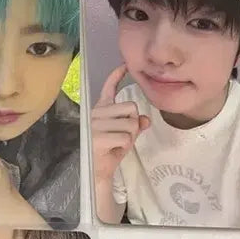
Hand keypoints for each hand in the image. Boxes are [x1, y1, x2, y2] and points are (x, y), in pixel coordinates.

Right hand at [91, 64, 150, 219]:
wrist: (98, 172)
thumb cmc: (110, 151)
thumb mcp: (126, 135)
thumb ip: (135, 123)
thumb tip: (145, 120)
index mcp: (100, 110)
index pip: (109, 89)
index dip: (117, 76)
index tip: (124, 65)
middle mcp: (95, 114)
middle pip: (131, 107)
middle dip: (133, 124)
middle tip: (121, 137)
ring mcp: (94, 125)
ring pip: (131, 123)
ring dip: (130, 137)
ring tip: (116, 145)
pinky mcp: (97, 137)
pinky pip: (127, 137)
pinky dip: (126, 146)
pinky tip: (114, 150)